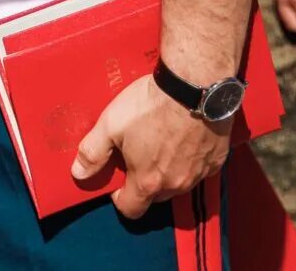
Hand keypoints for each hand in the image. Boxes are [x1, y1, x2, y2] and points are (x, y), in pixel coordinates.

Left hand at [70, 73, 228, 219]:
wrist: (194, 85)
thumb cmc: (150, 106)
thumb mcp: (110, 125)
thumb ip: (92, 152)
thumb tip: (78, 173)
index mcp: (148, 182)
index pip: (132, 209)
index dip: (120, 198)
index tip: (117, 179)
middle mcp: (176, 184)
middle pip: (156, 196)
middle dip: (144, 182)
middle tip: (137, 155)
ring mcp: (200, 173)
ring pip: (179, 183)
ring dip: (168, 172)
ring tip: (160, 143)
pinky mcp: (217, 159)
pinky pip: (200, 169)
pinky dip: (191, 160)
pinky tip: (184, 138)